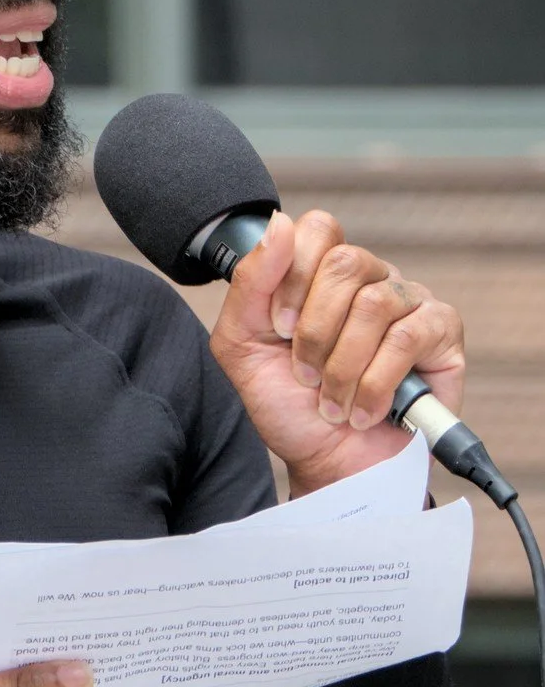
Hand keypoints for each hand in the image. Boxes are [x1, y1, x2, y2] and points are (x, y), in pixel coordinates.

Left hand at [209, 210, 465, 495]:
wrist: (326, 464)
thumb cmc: (289, 407)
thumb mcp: (242, 347)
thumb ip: (249, 284)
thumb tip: (279, 222)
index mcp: (324, 274)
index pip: (318, 229)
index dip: (293, 278)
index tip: (280, 329)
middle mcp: (371, 278)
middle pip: (345, 264)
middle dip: (314, 331)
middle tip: (305, 374)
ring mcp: (410, 301)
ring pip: (375, 303)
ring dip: (342, 367)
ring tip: (334, 400)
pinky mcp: (443, 333)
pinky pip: (408, 337)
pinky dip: (376, 383)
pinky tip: (365, 409)